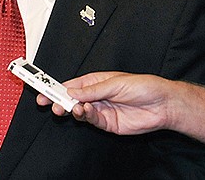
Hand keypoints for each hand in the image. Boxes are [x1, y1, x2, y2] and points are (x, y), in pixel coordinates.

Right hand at [36, 71, 172, 134]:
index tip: (42, 88)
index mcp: (96, 81)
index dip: (56, 86)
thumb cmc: (143, 86)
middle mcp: (96, 95)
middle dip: (57, 100)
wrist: (163, 105)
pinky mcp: (107, 123)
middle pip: (71, 98)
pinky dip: (84, 116)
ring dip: (70, 109)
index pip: (71, 84)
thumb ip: (92, 90)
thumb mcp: (115, 83)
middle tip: (45, 102)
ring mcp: (100, 110)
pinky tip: (83, 112)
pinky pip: (91, 120)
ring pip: (78, 110)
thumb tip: (72, 92)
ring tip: (67, 108)